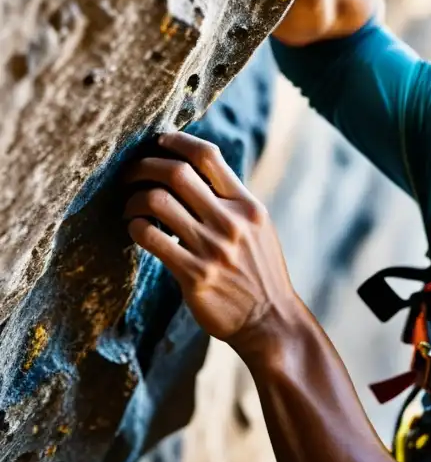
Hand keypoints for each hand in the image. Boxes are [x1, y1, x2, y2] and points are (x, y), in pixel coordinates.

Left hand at [123, 132, 298, 357]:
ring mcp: (212, 248)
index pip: (208, 156)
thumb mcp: (257, 228)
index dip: (177, 141)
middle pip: (176, 173)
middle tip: (130, 174)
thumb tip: (196, 172)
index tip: (157, 142)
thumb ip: (231, 201)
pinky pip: (151, 239)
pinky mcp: (194, 275)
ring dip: (133, 200)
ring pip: (157, 202)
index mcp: (247, 205)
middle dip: (143, 167)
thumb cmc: (259, 271)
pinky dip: (135, 228)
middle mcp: (230, 222)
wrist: (270, 319)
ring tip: (129, 207)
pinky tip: (135, 231)